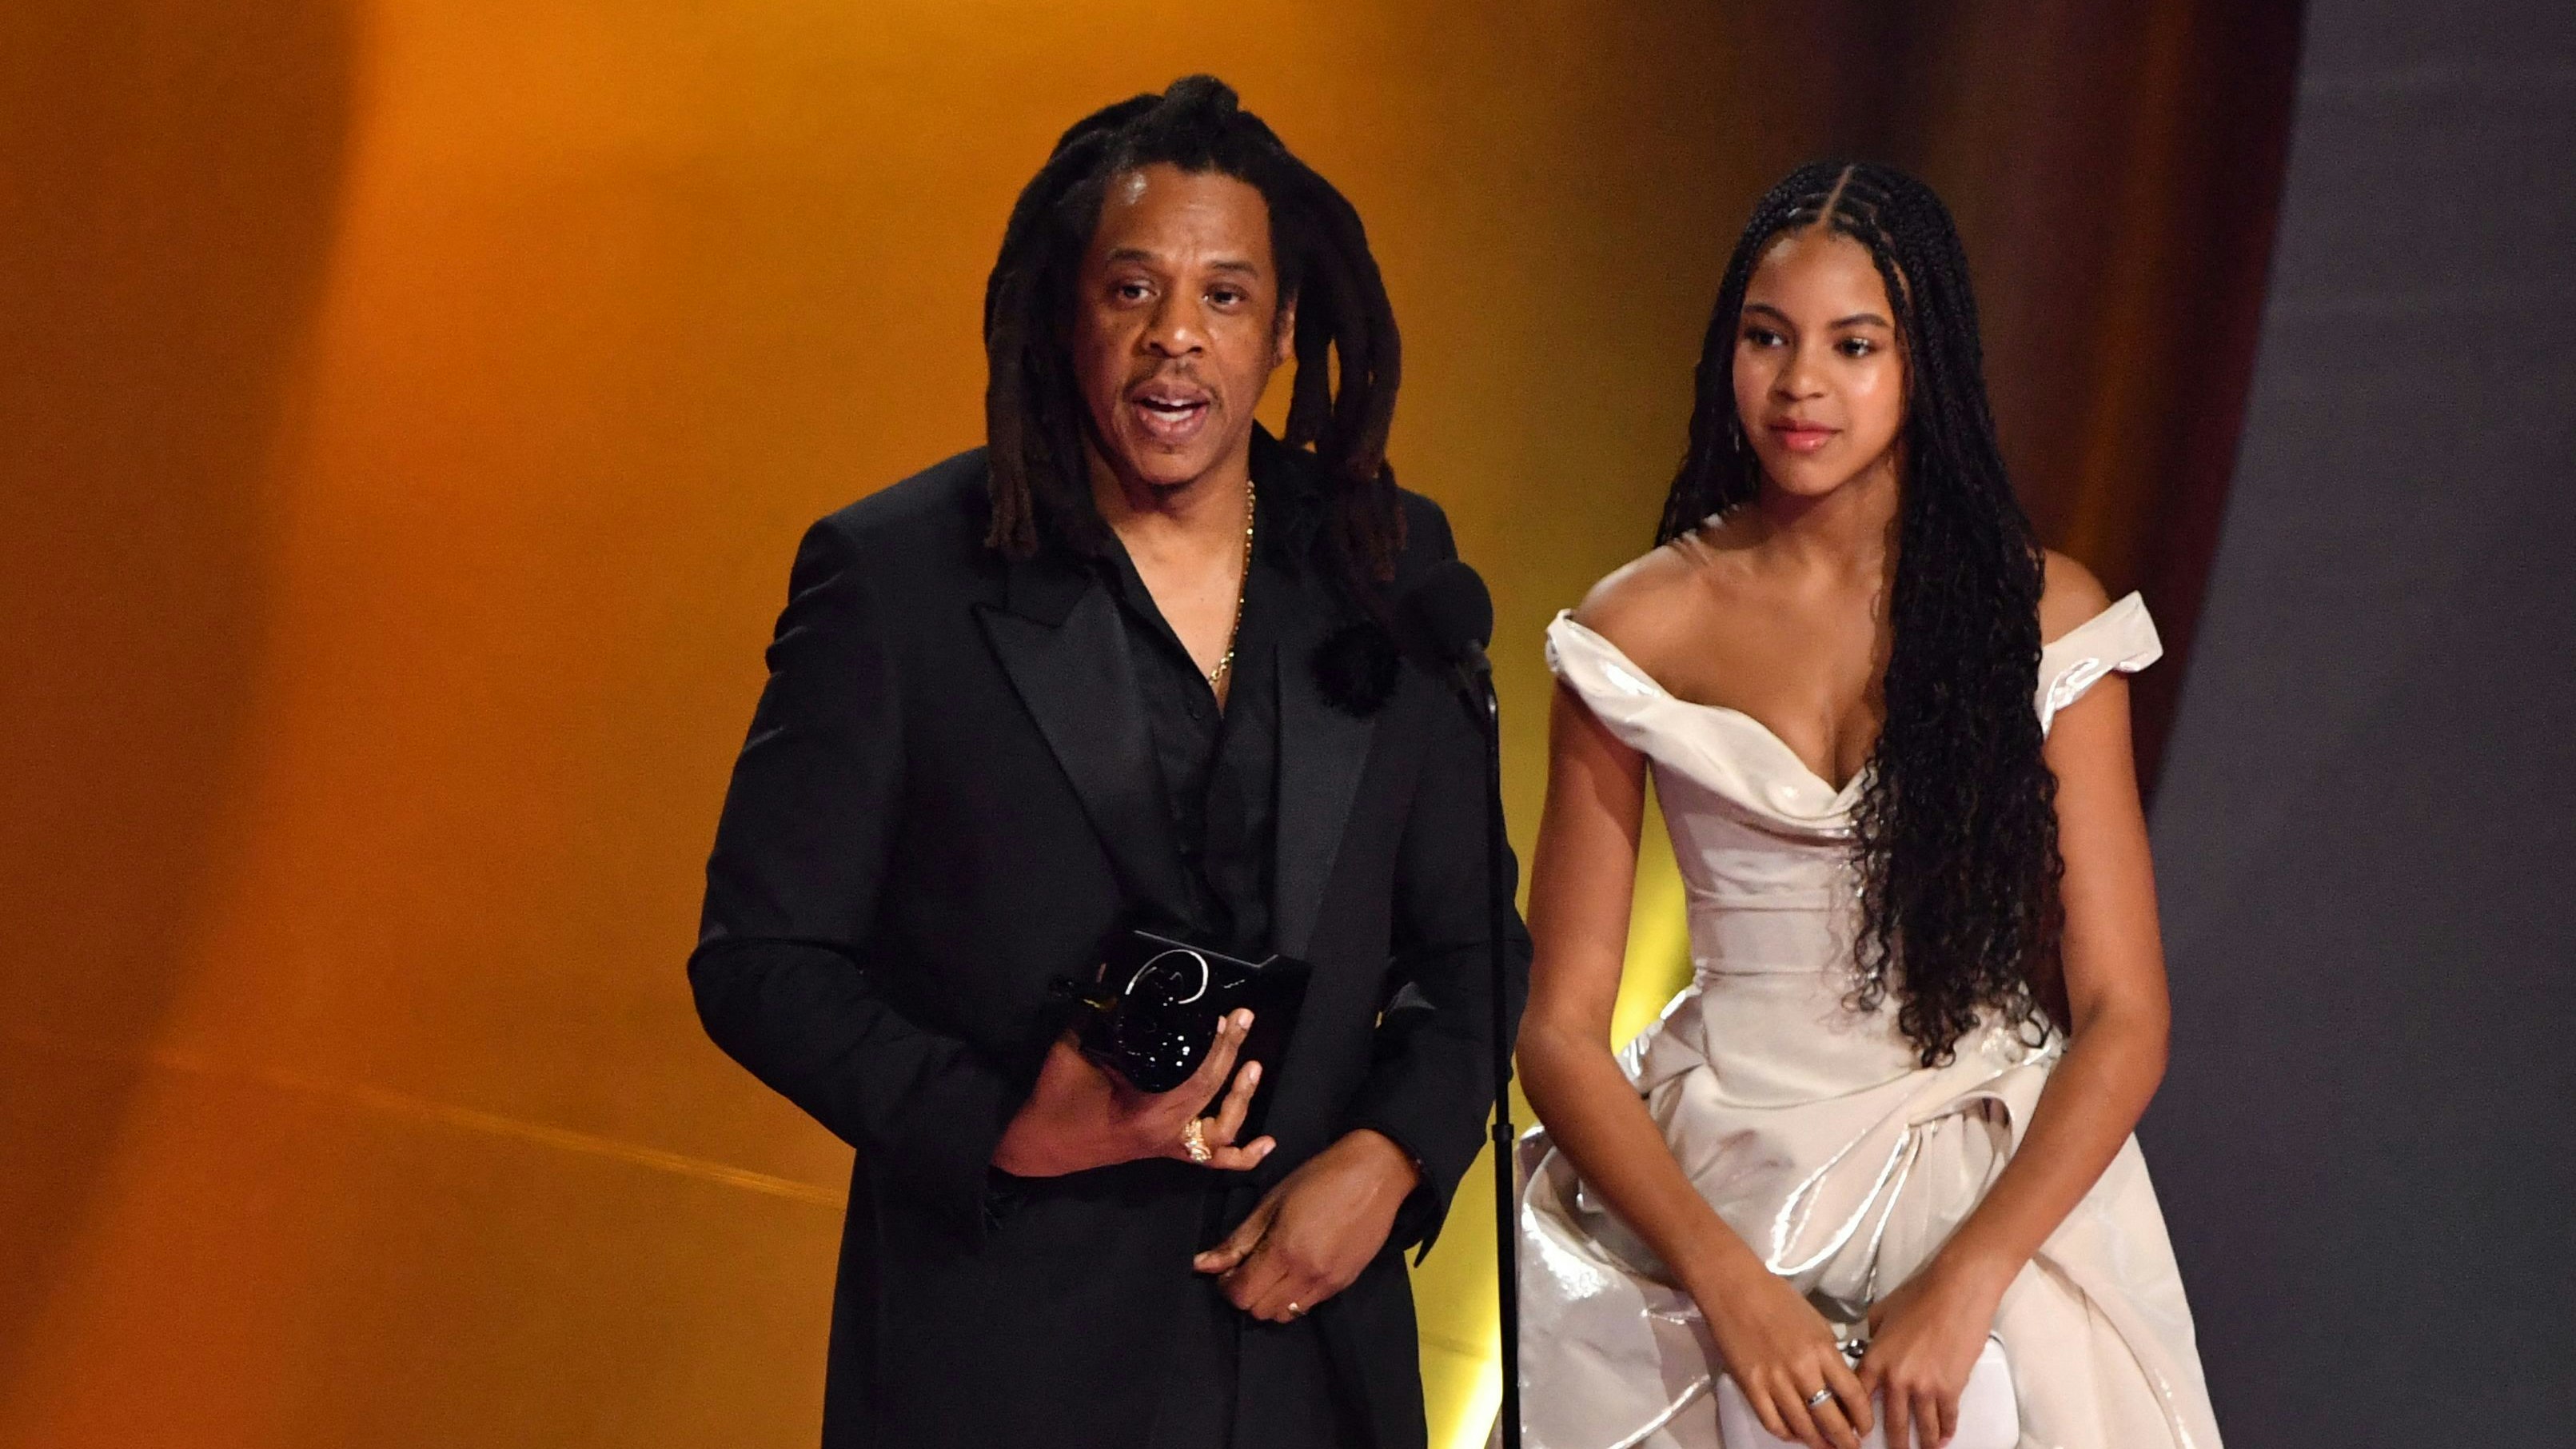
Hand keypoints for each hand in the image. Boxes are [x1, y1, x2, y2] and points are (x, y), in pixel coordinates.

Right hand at [991, 1008, 1274, 1176]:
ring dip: (1242, 1102)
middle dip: (1232, 1055)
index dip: (1219, 1048)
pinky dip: (1243, 1153)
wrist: (1040, 1144)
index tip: (1229, 1018)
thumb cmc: (1055, 1101)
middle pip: (1213, 1096)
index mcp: (1146, 1111)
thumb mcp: (1073, 1051)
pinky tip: (1266, 1142)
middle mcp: (1165, 1133)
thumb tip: (1113, 974)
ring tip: (1254, 1068)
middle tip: (1243, 1020)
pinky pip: (1211, 1160)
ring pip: (1222, 1134)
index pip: (1197, 1079)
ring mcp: (1168, 1145)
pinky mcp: (1166, 1150)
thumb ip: (1096, 1015)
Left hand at [1192, 1128, 1420, 1321]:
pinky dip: (1293, 1297)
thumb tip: (1203, 1264)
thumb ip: (1238, 1239)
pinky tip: (1296, 1270)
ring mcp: (1328, 1284)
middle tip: (1248, 1267)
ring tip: (1273, 1270)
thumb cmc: (1319, 1178)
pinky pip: (1308, 1307)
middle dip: (1246, 1293)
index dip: (1227, 1285)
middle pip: (1260, 1311)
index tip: (1227, 1268)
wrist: (1376, 1175)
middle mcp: (1306, 1275)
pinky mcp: (1344, 1285)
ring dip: (1269, 1299)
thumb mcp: (1271, 1202)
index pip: (1242, 1294)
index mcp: (1285, 1250)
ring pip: (1284, 1315)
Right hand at [1692, 1266, 1872, 1448]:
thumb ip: (1829, 1356)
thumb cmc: (1778, 1299)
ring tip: (1825, 1447)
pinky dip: (1786, 1434)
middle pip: (1831, 1419)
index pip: (1853, 1395)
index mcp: (1823, 1350)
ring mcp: (1774, 1381)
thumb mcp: (1816, 1323)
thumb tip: (1839, 1386)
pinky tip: (1794, 1434)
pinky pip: (1773, 1423)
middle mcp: (1802, 1370)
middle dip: (1845, 1441)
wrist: (1734, 1288)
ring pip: (1802, 1427)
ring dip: (1818, 1443)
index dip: (1864, 1418)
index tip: (1866, 1429)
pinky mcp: (1750, 1386)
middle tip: (1850, 1448)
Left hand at [1858, 1257, 2009, 1448]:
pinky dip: (1946, 1431)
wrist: (1956, 1290)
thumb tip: (1872, 1346)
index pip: (1859, 1398)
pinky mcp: (1950, 1388)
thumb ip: (1873, 1336)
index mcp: (1875, 1359)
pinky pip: (1947, 1418)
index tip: (1858, 1434)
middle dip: (1894, 1444)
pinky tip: (1945, 1437)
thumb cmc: (1919, 1295)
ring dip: (1924, 1443)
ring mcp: (1924, 1387)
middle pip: (1892, 1423)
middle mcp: (1896, 1379)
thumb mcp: (1881, 1313)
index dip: (1857, 1419)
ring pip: (1922, 1427)